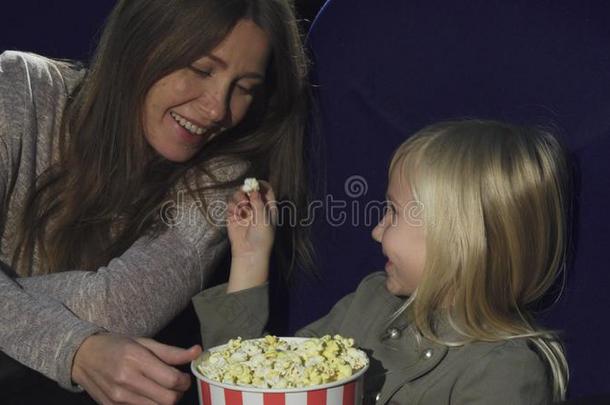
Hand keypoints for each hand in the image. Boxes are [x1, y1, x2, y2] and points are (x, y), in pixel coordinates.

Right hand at [72, 333, 201, 404]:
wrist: (82, 357)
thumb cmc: (117, 345)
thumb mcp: (144, 343)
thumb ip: (172, 352)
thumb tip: (198, 352)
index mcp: (136, 360)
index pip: (171, 380)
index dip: (185, 381)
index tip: (184, 377)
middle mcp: (126, 380)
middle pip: (167, 399)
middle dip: (178, 394)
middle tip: (175, 385)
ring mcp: (118, 398)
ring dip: (165, 402)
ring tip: (162, 390)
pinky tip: (149, 396)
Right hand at [226, 180, 276, 292]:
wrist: (249, 252)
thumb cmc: (262, 237)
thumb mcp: (264, 218)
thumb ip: (259, 203)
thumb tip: (253, 190)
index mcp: (268, 206)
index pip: (266, 190)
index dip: (260, 184)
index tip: (254, 183)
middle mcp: (256, 206)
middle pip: (250, 190)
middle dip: (246, 190)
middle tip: (245, 195)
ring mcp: (244, 210)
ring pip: (239, 195)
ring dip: (238, 198)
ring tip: (240, 207)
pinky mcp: (233, 215)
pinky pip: (230, 204)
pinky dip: (232, 207)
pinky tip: (235, 214)